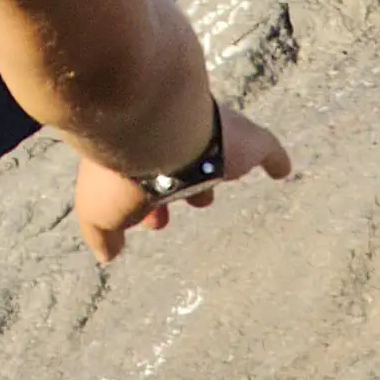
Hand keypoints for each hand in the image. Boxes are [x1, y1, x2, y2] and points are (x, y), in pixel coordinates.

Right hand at [75, 106, 292, 263]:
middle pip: (181, 167)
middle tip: (185, 205)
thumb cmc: (123, 170)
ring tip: (213, 193)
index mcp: (137, 155)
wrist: (150, 123)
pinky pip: (265, 149)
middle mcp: (171, 141)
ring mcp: (211, 140)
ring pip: (215, 160)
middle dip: (181, 188)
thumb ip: (102, 233)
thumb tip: (107, 256)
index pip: (147, 180)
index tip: (156, 221)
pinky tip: (280, 168)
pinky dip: (272, 159)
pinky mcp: (246, 140)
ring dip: (212, 176)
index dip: (151, 202)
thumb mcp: (99, 209)